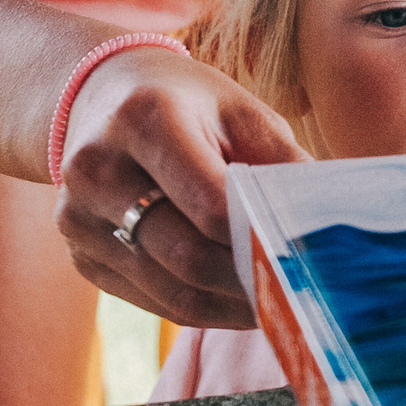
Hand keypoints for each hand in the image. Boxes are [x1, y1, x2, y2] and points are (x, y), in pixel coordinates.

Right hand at [53, 47, 307, 327]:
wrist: (102, 96)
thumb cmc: (189, 103)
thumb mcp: (243, 112)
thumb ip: (283, 164)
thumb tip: (327, 222)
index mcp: (145, 120)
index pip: (211, 206)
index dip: (262, 239)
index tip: (308, 260)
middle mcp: (97, 169)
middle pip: (188, 257)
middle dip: (252, 282)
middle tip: (302, 296)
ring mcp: (78, 217)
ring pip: (171, 291)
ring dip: (232, 306)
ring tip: (280, 306)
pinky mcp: (81, 253)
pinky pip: (152, 300)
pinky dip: (203, 308)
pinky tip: (239, 302)